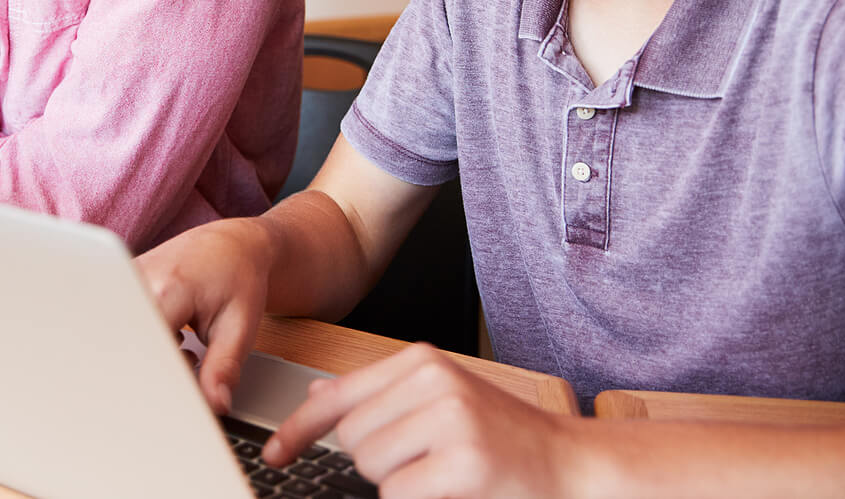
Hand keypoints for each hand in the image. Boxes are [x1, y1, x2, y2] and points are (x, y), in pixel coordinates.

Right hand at [136, 218, 274, 415]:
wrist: (231, 245)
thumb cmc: (238, 278)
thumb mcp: (240, 327)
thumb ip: (223, 368)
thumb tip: (214, 405)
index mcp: (168, 291)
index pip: (147, 350)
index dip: (159, 378)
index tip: (176, 393)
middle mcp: (138, 281)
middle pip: (129, 345)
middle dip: (154, 368)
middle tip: (189, 359)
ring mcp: (126, 281)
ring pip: (125, 337)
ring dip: (150, 352)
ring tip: (184, 341)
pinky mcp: (121, 285)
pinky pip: (125, 324)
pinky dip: (147, 339)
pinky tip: (171, 334)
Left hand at [264, 342, 584, 497]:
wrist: (569, 463)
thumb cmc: (500, 435)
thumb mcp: (438, 398)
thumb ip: (378, 396)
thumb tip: (316, 397)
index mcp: (423, 359)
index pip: (339, 394)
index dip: (299, 428)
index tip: (275, 453)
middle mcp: (434, 380)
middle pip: (352, 436)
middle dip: (375, 460)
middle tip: (424, 461)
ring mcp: (451, 419)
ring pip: (371, 466)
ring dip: (396, 481)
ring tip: (441, 472)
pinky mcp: (464, 462)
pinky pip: (398, 492)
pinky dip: (416, 497)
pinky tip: (451, 488)